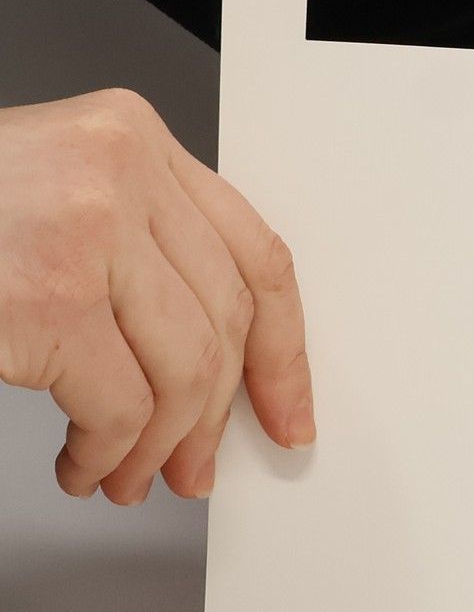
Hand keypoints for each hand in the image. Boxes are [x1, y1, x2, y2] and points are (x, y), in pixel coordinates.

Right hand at [0, 89, 312, 503]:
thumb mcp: (52, 197)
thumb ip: (134, 248)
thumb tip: (211, 360)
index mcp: (132, 137)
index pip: (254, 251)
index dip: (281, 347)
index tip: (287, 408)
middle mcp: (120, 169)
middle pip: (228, 318)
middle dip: (216, 415)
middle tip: (192, 467)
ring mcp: (86, 228)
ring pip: (186, 369)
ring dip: (159, 445)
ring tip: (123, 474)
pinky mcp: (46, 298)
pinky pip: (121, 404)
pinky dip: (108, 454)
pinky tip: (81, 465)